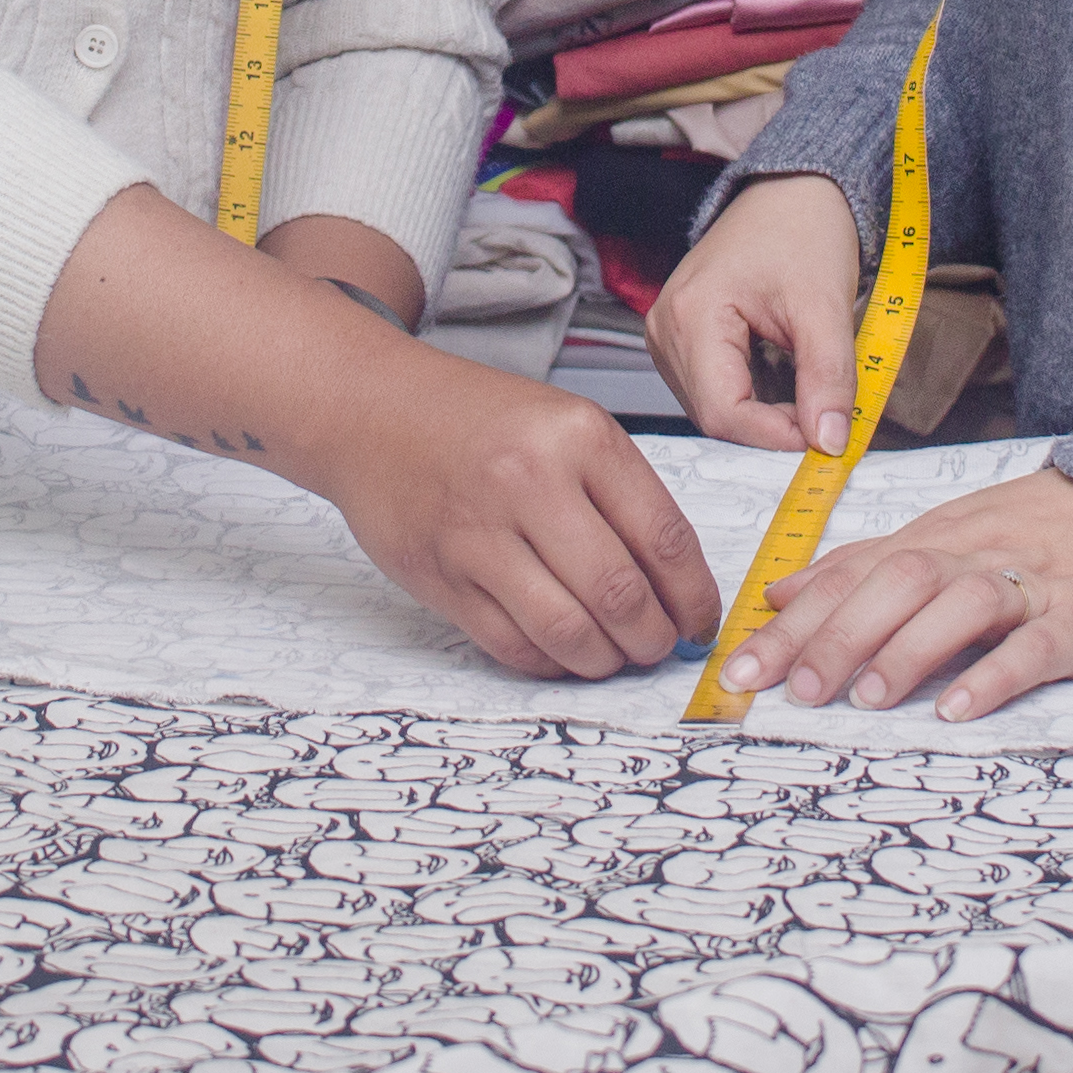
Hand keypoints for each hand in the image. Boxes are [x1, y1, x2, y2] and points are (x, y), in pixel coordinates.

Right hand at [308, 346, 727, 681]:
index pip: (665, 538)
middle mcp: (529, 482)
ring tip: (614, 655)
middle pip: (620, 594)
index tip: (700, 621)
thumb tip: (677, 585)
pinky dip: (549, 663)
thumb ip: (621, 494)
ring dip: (604, 661)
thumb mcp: (566, 424)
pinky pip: (511, 644)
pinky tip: (562, 652)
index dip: (695, 597)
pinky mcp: (440, 576)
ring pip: (567, 631)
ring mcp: (478, 534)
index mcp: (579, 436)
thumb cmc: (478, 420)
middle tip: (659, 647)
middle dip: (652, 639)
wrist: (372, 410)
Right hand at [651, 171, 867, 452]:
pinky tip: (786, 379)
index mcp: (690, 315)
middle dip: (773, 426)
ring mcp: (668, 335)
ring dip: (764, 415)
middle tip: (825, 414)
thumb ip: (829, 377)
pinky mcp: (682, 339)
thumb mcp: (826, 305)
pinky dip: (755, 399)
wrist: (795, 193)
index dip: (776, 435)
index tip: (825, 437)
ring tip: (808, 389)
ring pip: (715, 409)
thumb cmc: (804, 231)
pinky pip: (715, 390)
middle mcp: (665, 328)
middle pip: (715, 415)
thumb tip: (829, 442)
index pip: (722, 411)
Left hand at [715, 467, 1072, 721]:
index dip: (794, 621)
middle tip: (799, 689)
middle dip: (841, 634)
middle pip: (899, 580)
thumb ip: (857, 569)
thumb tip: (777, 594)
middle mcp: (971, 557)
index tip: (743, 667)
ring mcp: (1028, 585)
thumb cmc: (1025, 538)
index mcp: (931, 540)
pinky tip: (960, 708)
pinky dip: (996, 675)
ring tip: (869, 698)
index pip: (852, 574)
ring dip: (909, 649)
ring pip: (962, 604)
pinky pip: (1036, 645)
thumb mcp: (936, 542)